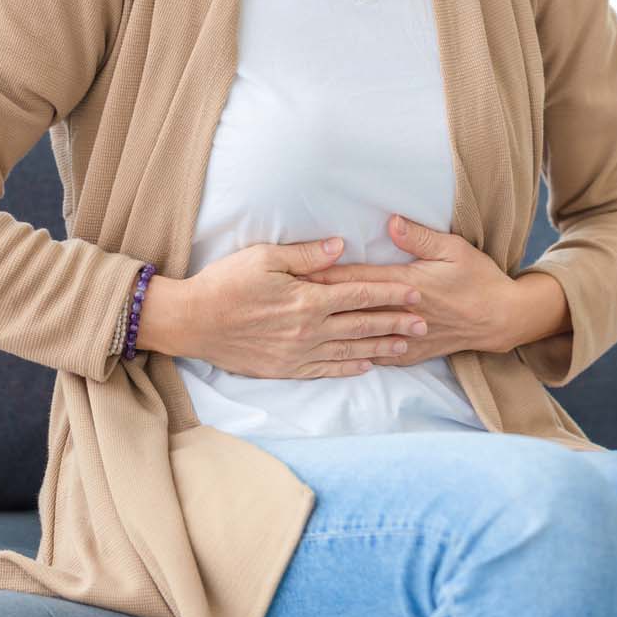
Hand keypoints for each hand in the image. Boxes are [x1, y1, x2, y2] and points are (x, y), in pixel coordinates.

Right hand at [171, 236, 430, 378]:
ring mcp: (299, 352)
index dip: (391, 293)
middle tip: (425, 323)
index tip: (416, 292)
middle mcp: (309, 329)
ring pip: (350, 349)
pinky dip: (350, 367)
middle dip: (397, 322)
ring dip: (381, 347)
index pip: (360, 295)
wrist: (192, 321)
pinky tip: (367, 365)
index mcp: (308, 299)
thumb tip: (342, 246)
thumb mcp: (264, 257)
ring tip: (406, 346)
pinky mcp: (286, 368)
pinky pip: (326, 369)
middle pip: (363, 324)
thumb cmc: (225, 283)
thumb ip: (306, 255)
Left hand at [297, 214, 518, 365]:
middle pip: (352, 307)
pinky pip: (378, 355)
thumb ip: (419, 237)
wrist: (500, 318)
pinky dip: (356, 355)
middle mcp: (401, 312)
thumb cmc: (478, 278)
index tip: (298, 273)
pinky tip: (335, 357)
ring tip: (302, 328)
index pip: (358, 279)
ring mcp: (406, 335)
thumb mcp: (454, 248)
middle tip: (286, 301)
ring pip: (361, 334)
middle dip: (319, 304)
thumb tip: (390, 222)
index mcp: (407, 284)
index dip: (327, 276)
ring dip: (331, 329)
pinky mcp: (413, 351)